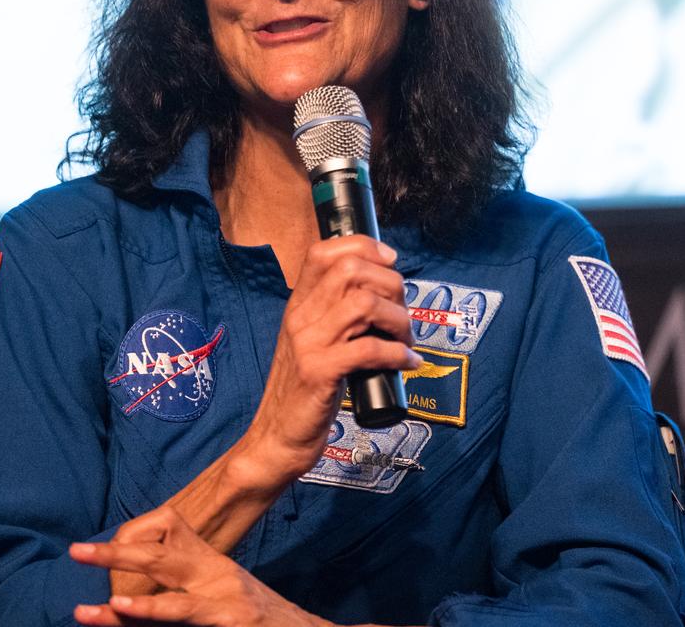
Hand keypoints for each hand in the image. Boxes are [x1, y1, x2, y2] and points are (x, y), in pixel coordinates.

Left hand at [70, 505, 330, 625]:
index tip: (88, 545)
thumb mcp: (222, 582)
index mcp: (210, 563)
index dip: (128, 539)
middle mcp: (218, 578)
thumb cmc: (257, 611)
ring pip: (177, 607)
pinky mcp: (236, 626)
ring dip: (141, 610)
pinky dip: (164, 624)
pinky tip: (141, 622)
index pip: (166, 538)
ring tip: (110, 607)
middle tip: (77, 551)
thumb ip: (188, 571)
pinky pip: (194, 626)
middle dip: (118, 556)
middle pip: (162, 561)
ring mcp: (227, 606)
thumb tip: (146, 558)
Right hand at [231, 235, 418, 487]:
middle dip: (391, 284)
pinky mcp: (320, 374)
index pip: (324, 251)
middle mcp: (301, 317)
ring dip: (398, 320)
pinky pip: (369, 349)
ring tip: (405, 340)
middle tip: (401, 314)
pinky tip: (407, 363)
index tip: (390, 262)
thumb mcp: (312, 342)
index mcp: (298, 305)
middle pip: (350, 270)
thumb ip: (334, 316)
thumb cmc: (304, 392)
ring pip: (364, 304)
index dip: (364, 247)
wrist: (277, 438)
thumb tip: (380, 293)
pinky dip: (398, 353)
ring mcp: (309, 344)